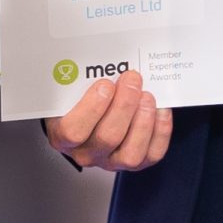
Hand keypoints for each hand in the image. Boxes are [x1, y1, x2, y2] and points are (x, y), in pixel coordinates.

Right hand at [45, 71, 172, 172]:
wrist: (90, 114)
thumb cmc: (79, 98)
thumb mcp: (70, 88)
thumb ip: (79, 79)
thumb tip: (104, 59)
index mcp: (62, 134)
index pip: (73, 131)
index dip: (92, 108)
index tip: (105, 84)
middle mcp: (86, 153)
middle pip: (107, 137)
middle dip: (124, 105)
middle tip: (132, 79)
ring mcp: (111, 161)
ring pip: (130, 153)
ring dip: (142, 120)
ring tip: (147, 96)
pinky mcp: (135, 163)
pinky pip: (151, 154)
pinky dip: (160, 131)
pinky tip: (160, 110)